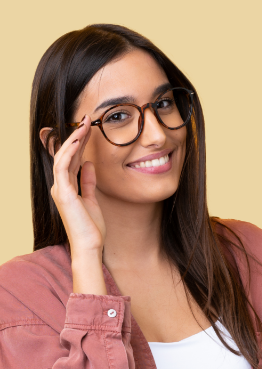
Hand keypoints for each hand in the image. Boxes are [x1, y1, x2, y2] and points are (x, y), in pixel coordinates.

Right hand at [50, 115, 105, 257]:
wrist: (90, 245)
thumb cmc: (91, 227)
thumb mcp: (92, 199)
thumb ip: (88, 182)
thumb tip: (89, 164)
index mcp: (67, 188)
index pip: (71, 160)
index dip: (79, 143)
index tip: (89, 129)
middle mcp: (61, 186)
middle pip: (66, 155)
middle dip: (76, 137)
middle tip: (86, 120)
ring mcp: (60, 189)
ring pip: (62, 157)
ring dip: (72, 140)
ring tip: (83, 125)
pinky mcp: (63, 193)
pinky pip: (63, 166)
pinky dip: (69, 152)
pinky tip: (78, 140)